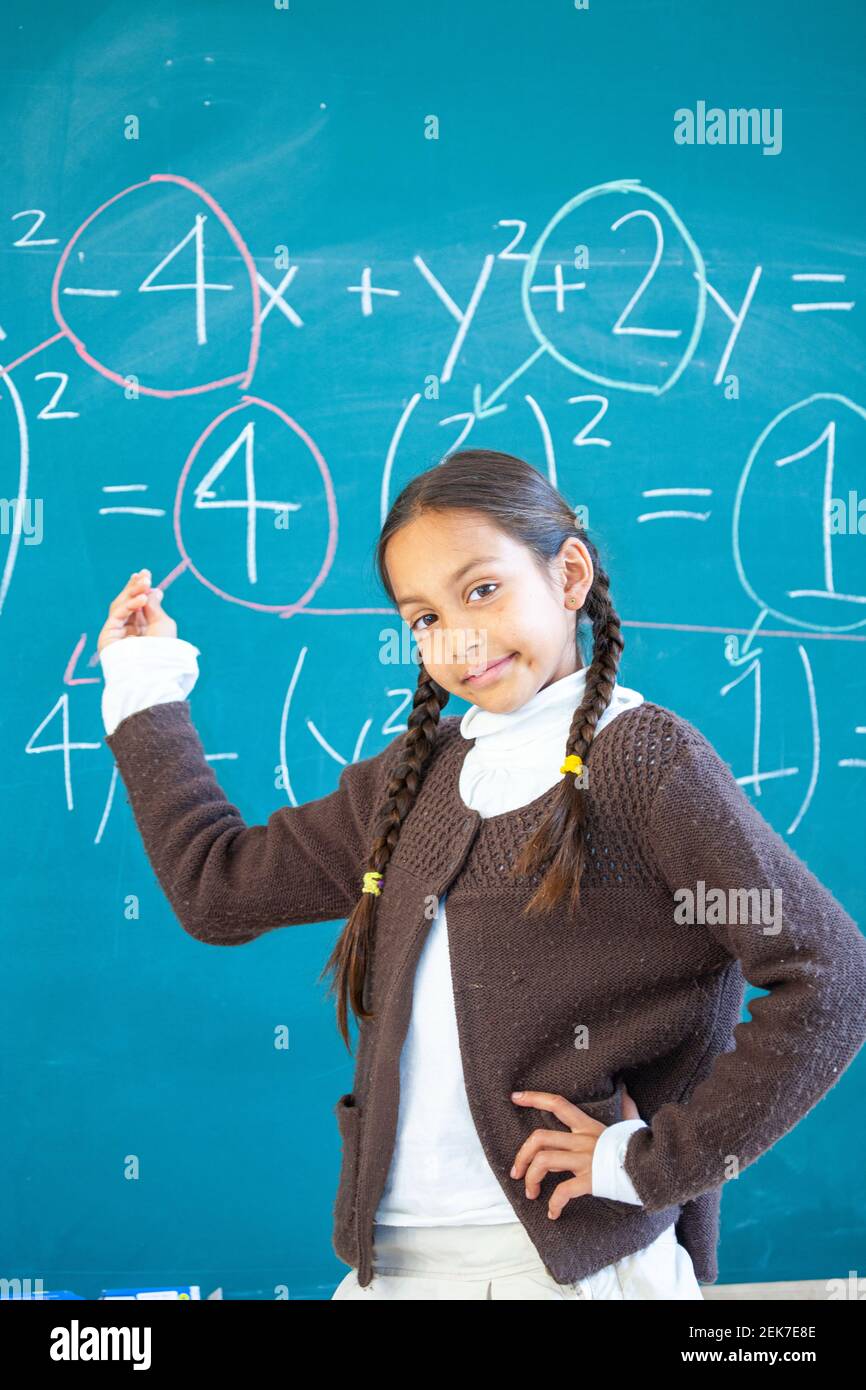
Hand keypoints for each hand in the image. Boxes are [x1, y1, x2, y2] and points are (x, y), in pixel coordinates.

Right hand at [97, 568, 176, 653]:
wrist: (153, 672)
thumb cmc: (162, 650)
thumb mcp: (162, 624)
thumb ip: (153, 606)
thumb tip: (154, 590)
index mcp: (142, 629)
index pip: (138, 604)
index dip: (140, 588)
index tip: (145, 574)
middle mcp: (128, 630)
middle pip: (126, 603)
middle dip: (134, 587)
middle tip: (144, 574)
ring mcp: (117, 633)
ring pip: (119, 606)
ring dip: (132, 592)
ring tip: (145, 584)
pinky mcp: (107, 637)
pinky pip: (116, 615)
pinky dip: (128, 605)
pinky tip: (141, 599)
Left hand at [510, 1082, 640, 1219]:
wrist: (655, 1167)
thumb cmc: (641, 1148)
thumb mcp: (631, 1124)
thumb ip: (626, 1108)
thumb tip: (627, 1090)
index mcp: (588, 1126)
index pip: (558, 1104)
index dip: (534, 1098)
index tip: (515, 1097)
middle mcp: (583, 1140)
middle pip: (539, 1138)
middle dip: (522, 1154)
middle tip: (517, 1171)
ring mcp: (585, 1160)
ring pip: (544, 1161)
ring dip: (531, 1178)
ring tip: (531, 1193)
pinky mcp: (590, 1180)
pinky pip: (563, 1191)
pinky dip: (554, 1203)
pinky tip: (553, 1213)